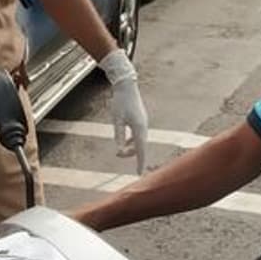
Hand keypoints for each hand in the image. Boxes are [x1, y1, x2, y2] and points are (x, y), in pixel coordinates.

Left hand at [99, 50, 148, 173]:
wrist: (127, 86)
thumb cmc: (120, 102)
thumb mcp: (116, 120)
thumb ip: (118, 136)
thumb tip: (119, 151)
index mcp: (139, 127)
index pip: (140, 149)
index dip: (140, 162)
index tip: (139, 174)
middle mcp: (143, 127)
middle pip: (140, 146)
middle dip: (130, 153)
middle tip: (117, 155)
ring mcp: (143, 123)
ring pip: (139, 141)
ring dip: (130, 147)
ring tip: (120, 151)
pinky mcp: (140, 120)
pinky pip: (138, 136)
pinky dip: (131, 141)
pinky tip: (124, 143)